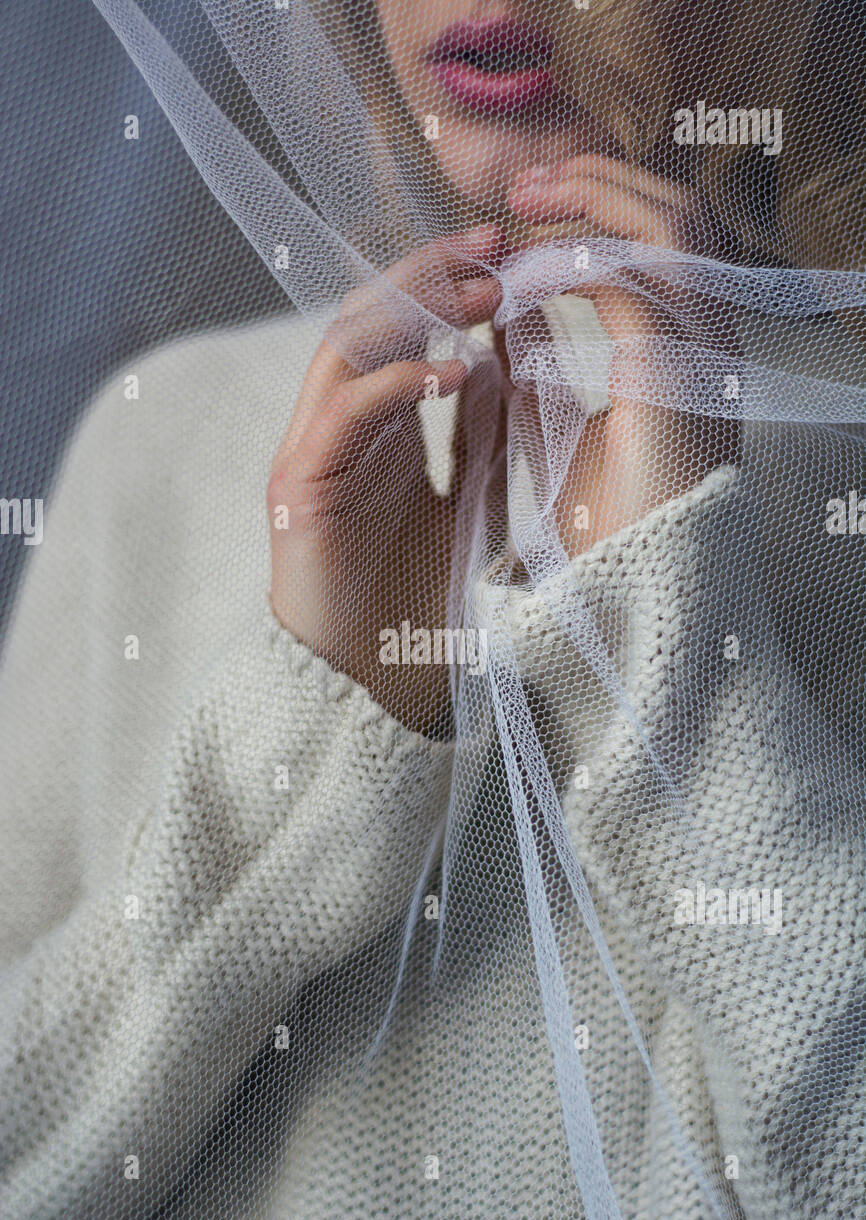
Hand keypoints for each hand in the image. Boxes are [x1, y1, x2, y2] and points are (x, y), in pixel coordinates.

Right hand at [268, 226, 504, 732]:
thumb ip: (480, 441)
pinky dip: (396, 382)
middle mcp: (338, 429)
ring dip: (415, 309)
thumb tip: (500, 365)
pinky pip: (343, 412)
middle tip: (499, 245)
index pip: (406, 328)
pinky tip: (454, 370)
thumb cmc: (420, 612)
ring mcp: (313, 453)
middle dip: (435, 274)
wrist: (371, 693)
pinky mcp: (298, 487)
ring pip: (349, 345)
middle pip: (372, 318)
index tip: (519, 255)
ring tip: (484, 290)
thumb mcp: (470, 506)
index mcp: (379, 430)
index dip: (455, 285)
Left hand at [508, 155, 736, 554]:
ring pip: (668, 226)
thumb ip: (535, 365)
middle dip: (597, 182)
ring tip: (522, 203)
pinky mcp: (673, 372)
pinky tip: (520, 274)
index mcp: (690, 348)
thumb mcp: (556, 427)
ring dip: (591, 202)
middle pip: (678, 211)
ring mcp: (703, 350)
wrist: (633, 589)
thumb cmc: (605, 526)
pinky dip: (569, 265)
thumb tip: (501, 309)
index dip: (599, 211)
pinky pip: (626, 282)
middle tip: (520, 186)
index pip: (664, 241)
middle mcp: (710, 337)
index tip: (526, 213)